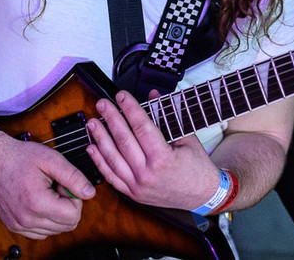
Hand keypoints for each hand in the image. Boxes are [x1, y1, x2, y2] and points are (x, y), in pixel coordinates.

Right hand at [0, 131, 94, 238]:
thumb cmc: (20, 157)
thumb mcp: (51, 159)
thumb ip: (73, 177)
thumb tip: (89, 193)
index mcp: (37, 203)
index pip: (74, 216)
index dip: (75, 198)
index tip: (64, 184)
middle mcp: (26, 219)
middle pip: (66, 226)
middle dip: (68, 206)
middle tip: (56, 187)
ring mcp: (19, 225)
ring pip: (55, 231)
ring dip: (57, 213)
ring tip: (46, 192)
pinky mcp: (14, 226)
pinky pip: (40, 232)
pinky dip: (46, 219)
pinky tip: (39, 201)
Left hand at [86, 90, 220, 209]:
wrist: (201, 197)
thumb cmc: (197, 167)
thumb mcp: (188, 138)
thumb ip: (168, 117)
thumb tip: (152, 95)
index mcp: (163, 159)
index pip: (142, 127)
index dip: (130, 109)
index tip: (121, 96)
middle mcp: (147, 174)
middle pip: (123, 141)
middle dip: (111, 119)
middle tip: (102, 104)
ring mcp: (137, 186)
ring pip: (112, 159)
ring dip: (100, 138)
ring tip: (92, 123)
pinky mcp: (133, 194)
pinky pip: (111, 176)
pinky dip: (99, 161)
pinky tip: (92, 147)